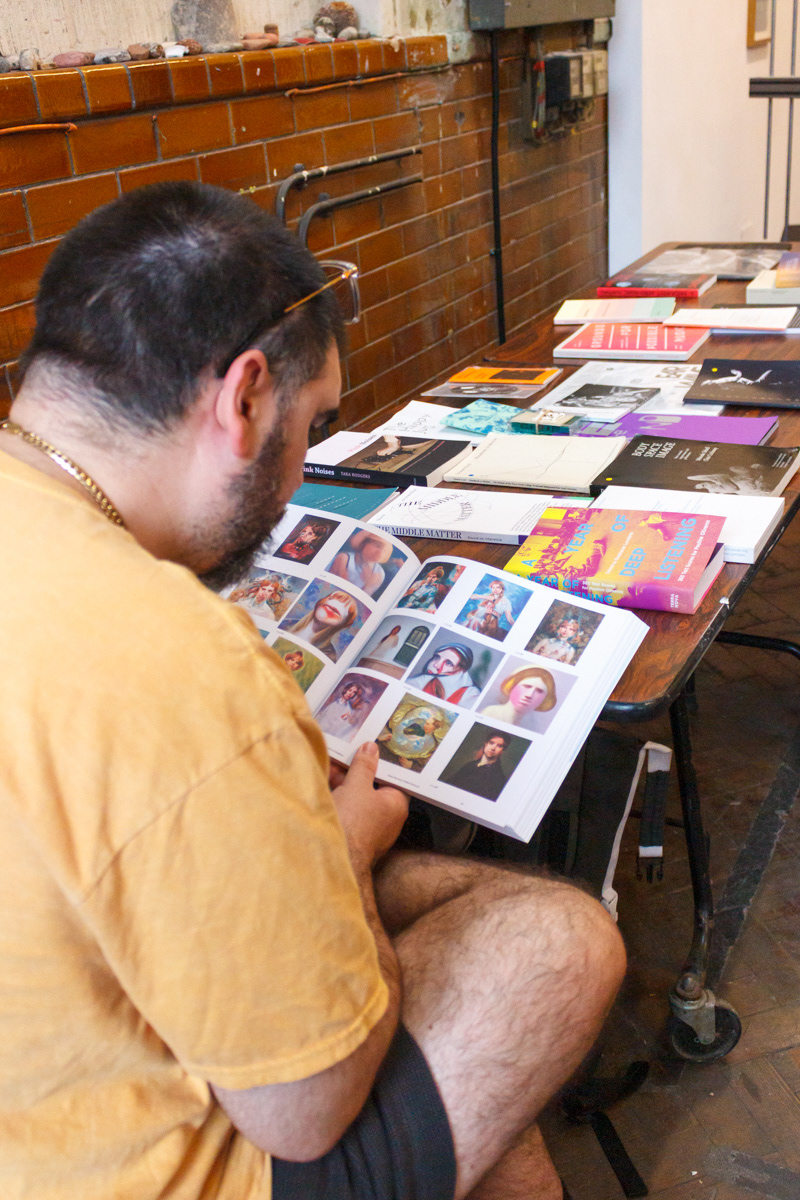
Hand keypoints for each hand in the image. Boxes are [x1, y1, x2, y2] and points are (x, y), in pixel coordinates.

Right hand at [331, 742, 408, 870]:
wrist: (335, 858)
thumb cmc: (352, 821)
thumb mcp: (356, 785)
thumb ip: (364, 765)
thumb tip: (371, 748)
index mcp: (396, 804)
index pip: (393, 777)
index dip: (381, 762)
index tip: (371, 748)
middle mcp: (388, 818)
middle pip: (374, 787)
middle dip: (358, 771)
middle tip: (346, 753)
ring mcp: (371, 829)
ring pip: (360, 799)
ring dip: (346, 784)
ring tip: (331, 766)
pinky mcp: (355, 836)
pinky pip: (350, 811)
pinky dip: (340, 799)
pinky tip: (327, 786)